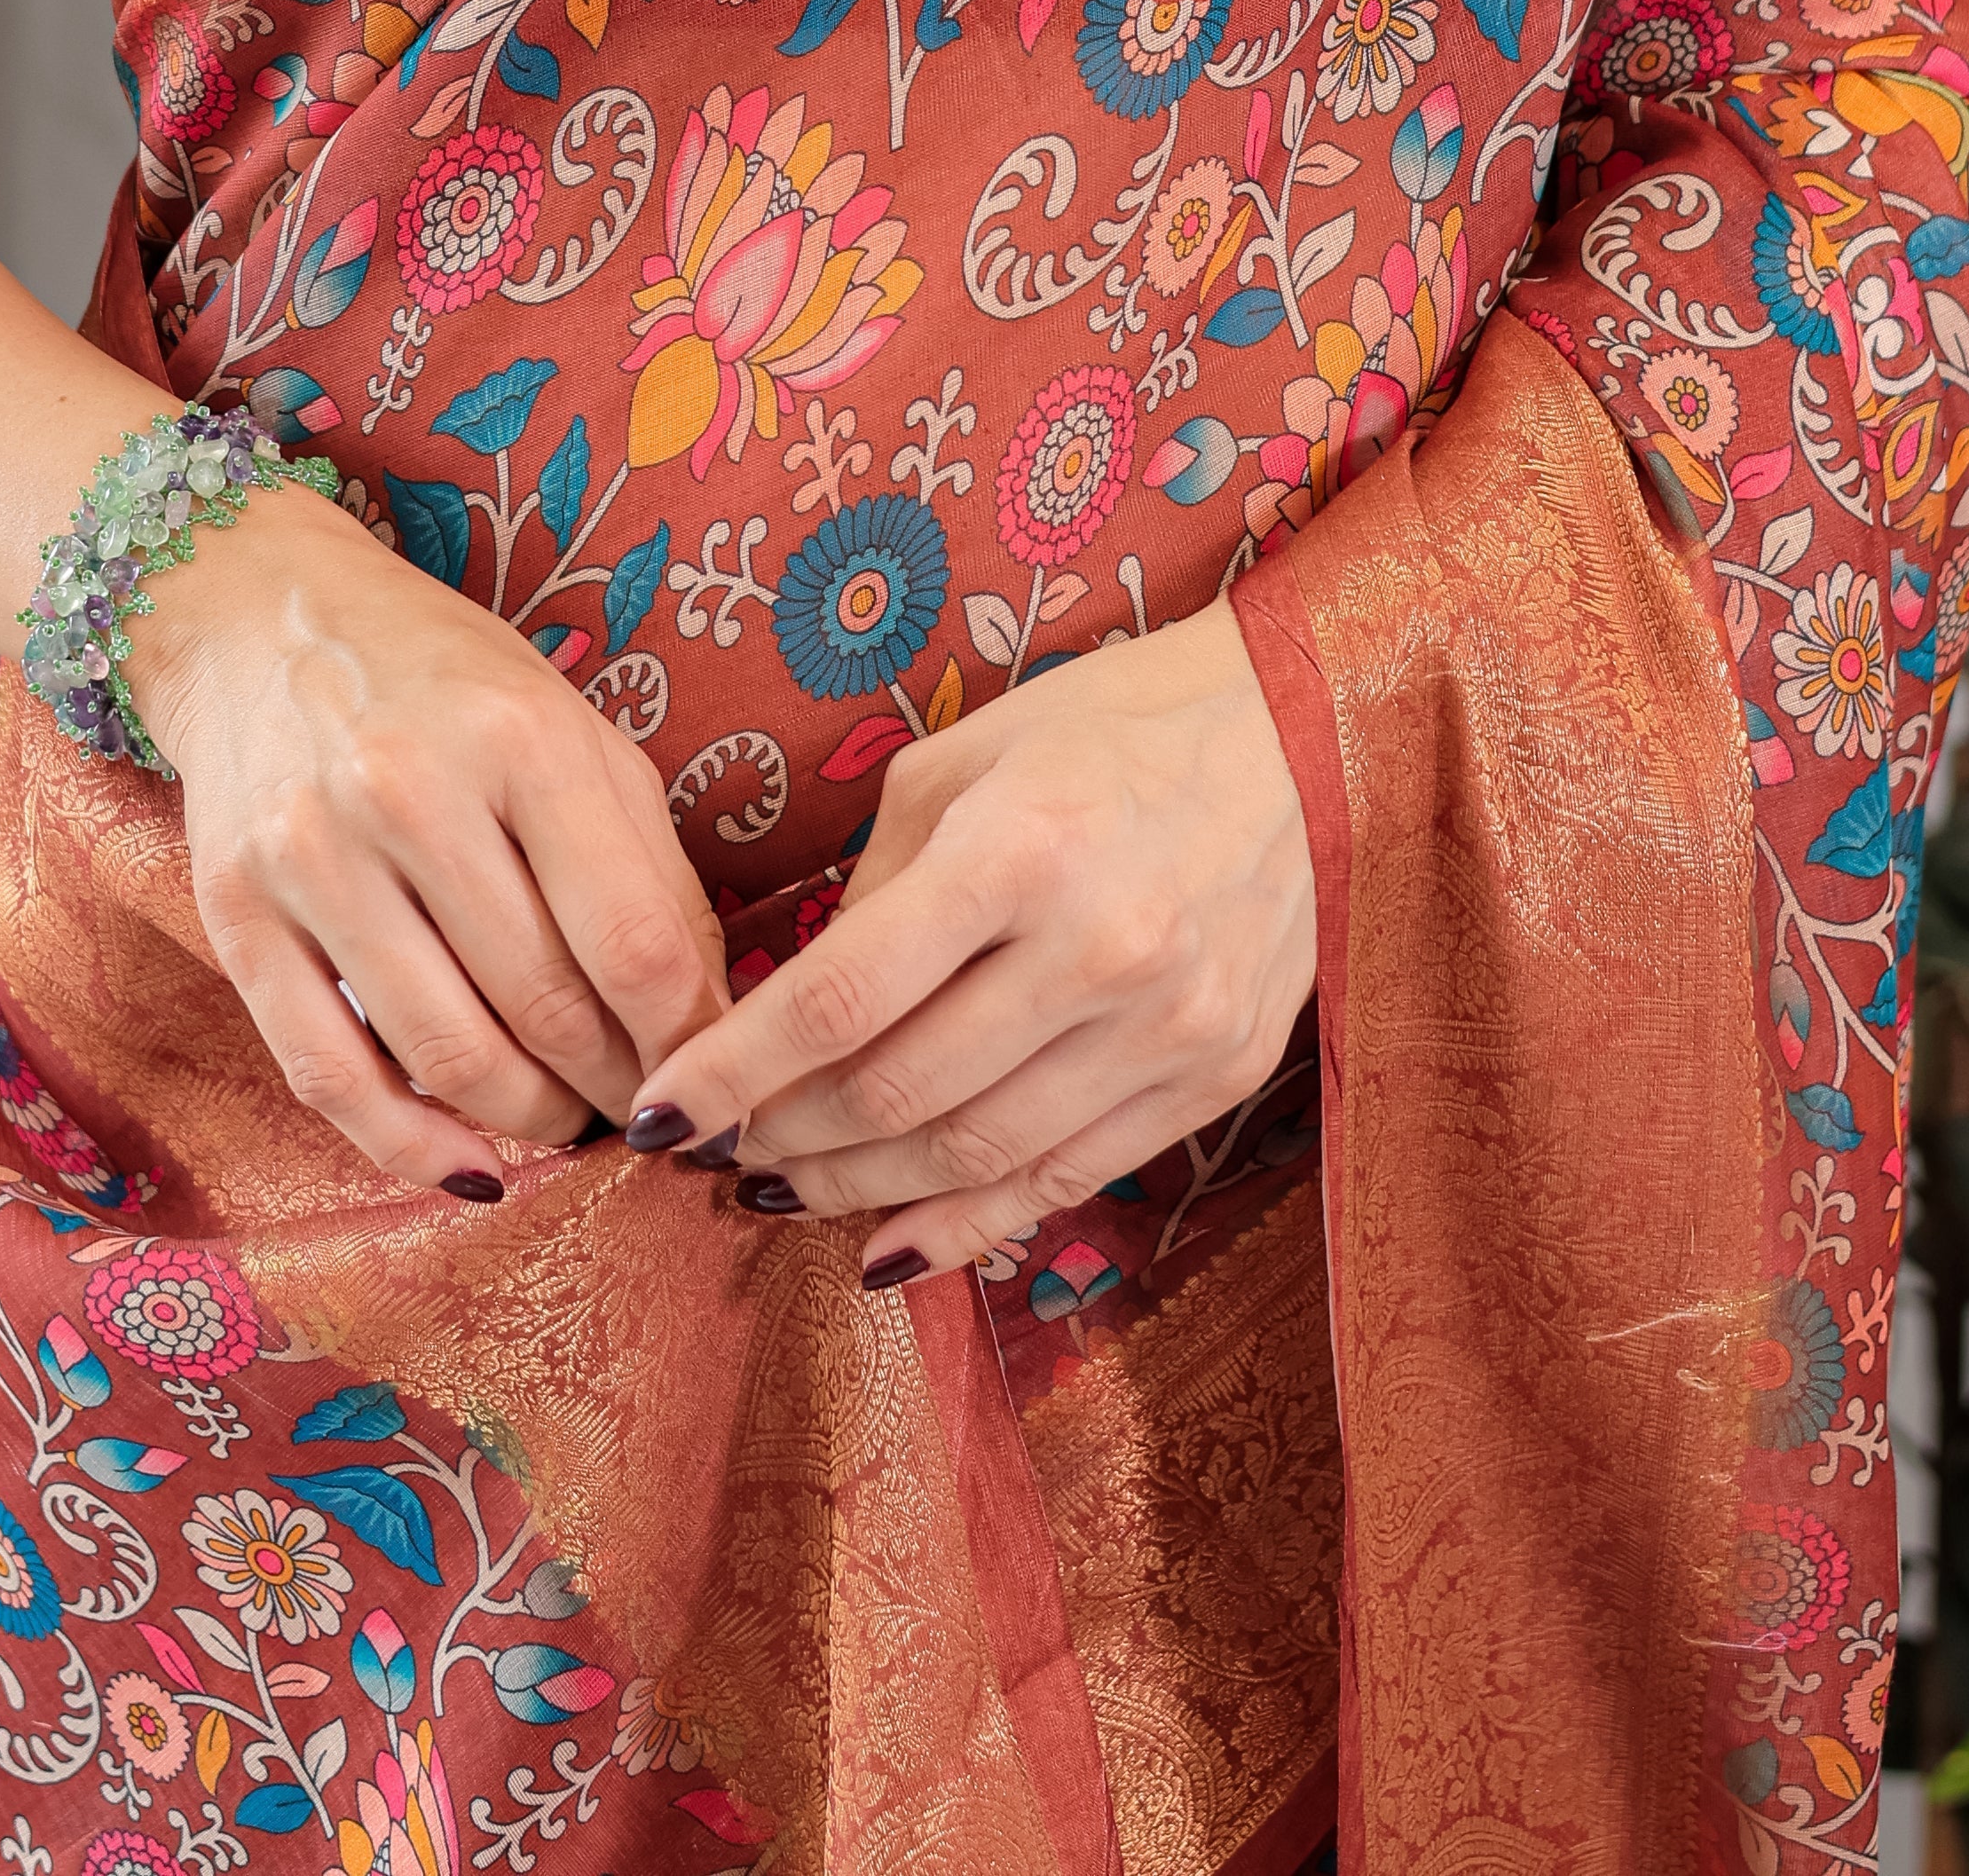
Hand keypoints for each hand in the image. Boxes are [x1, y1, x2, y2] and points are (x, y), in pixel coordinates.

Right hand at [123, 487, 729, 1197]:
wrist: (262, 619)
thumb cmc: (445, 684)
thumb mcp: (571, 731)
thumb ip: (645, 866)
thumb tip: (706, 1018)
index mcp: (520, 736)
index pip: (635, 942)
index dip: (691, 1041)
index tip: (716, 1082)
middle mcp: (409, 791)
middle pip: (547, 1009)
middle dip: (618, 1088)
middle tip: (648, 1112)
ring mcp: (312, 857)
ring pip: (448, 1056)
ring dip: (531, 1121)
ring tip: (568, 1120)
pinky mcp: (237, 916)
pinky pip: (331, 1077)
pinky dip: (413, 1147)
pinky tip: (471, 1163)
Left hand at [623, 601, 1315, 1284]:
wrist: (1307, 735)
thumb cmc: (1112, 727)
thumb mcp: (965, 759)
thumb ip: (878, 885)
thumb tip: (800, 1009)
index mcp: (1019, 848)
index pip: (839, 998)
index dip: (734, 1071)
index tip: (660, 1111)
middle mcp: (1096, 948)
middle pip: (898, 1095)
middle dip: (785, 1139)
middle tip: (719, 1151)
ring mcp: (1165, 1026)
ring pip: (975, 1157)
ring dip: (858, 1194)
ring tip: (784, 1194)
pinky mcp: (1213, 1076)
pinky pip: (1067, 1179)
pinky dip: (968, 1225)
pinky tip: (890, 1242)